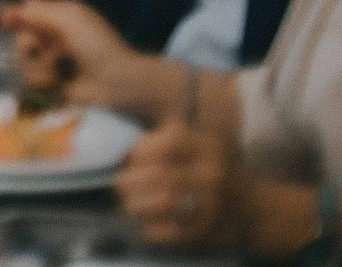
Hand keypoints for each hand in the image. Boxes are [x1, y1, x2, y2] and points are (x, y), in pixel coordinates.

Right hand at [0, 0, 139, 112]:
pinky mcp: (50, 85)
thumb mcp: (70, 18)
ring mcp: (50, 63)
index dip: (10, 16)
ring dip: (38, 66)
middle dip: (27, 44)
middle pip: (19, 38)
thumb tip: (11, 10)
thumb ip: (38, 10)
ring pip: (22, 62)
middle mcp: (51, 39)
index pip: (24, 11)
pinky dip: (43, 81)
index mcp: (57, 18)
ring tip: (56, 70)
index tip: (1, 24)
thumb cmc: (97, 45)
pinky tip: (58, 82)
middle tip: (41, 49)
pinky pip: (31, 82)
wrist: (117, 82)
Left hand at [116, 117, 239, 249]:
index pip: (168, 142)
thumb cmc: (211, 173)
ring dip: (136, 204)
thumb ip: (163, 143)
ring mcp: (213, 204)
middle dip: (129, 180)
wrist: (253, 211)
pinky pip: (170, 232)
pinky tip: (148, 224)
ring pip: (163, 202)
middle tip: (120, 185)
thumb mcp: (197, 148)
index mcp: (208, 147)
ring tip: (130, 204)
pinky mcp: (208, 231)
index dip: (139, 150)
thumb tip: (121, 151)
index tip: (129, 159)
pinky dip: (150, 229)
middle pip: (160, 174)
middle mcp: (213, 174)